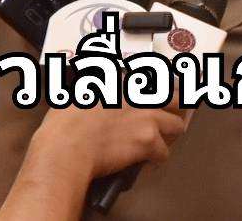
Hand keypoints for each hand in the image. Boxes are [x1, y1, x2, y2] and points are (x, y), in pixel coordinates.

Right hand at [0, 100, 187, 216]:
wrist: (66, 150)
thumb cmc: (63, 126)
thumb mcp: (74, 94)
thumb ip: (89, 86)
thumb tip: (87, 85)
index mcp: (121, 82)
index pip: (154, 79)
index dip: (160, 90)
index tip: (159, 96)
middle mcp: (139, 96)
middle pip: (176, 98)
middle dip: (177, 108)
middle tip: (171, 116)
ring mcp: (147, 118)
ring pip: (178, 126)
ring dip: (170, 135)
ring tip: (161, 141)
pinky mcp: (148, 141)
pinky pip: (164, 153)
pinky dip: (157, 159)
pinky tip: (148, 162)